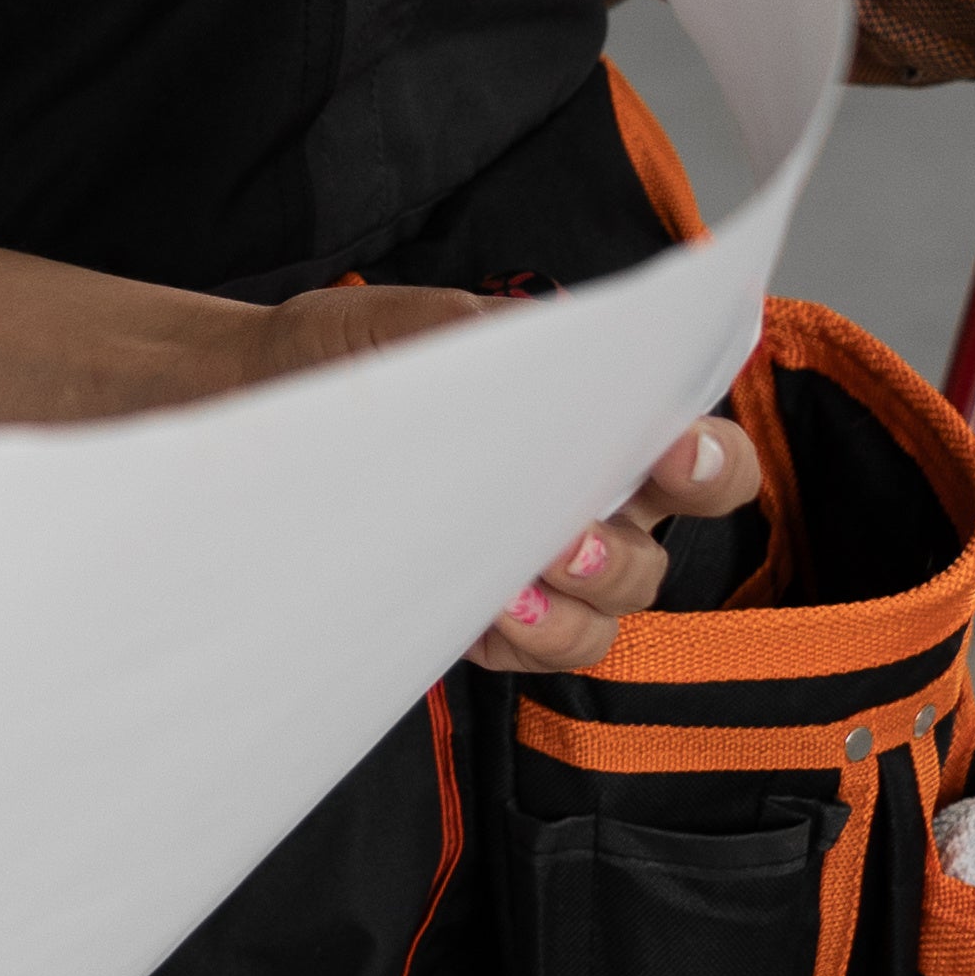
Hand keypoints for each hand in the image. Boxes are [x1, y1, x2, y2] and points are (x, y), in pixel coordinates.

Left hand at [243, 283, 765, 673]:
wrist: (260, 390)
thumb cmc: (360, 350)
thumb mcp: (421, 323)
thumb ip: (496, 333)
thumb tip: (561, 349)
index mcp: (601, 429)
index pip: (702, 460)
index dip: (714, 462)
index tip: (680, 451)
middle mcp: (589, 506)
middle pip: (656, 557)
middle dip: (623, 554)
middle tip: (572, 537)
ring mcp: (540, 569)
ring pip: (606, 615)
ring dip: (574, 606)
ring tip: (517, 590)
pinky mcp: (484, 615)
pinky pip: (537, 652)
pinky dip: (524, 641)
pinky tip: (488, 613)